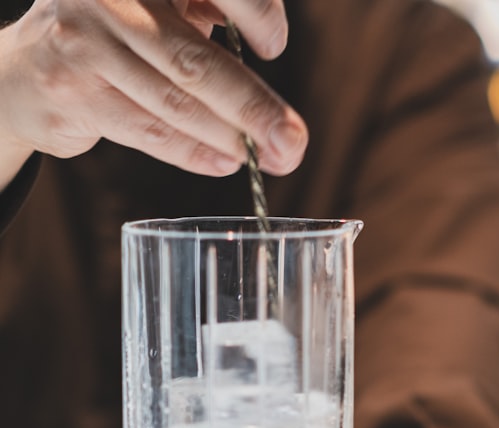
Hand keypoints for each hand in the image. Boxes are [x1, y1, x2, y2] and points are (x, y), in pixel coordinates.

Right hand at [0, 0, 305, 183]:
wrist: (25, 65)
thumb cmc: (115, 29)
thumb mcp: (160, 2)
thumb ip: (208, 8)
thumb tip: (269, 44)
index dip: (256, 14)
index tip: (274, 48)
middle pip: (196, 62)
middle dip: (256, 109)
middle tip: (293, 143)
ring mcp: (82, 43)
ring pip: (174, 102)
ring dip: (230, 137)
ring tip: (268, 158)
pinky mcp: (69, 92)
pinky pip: (147, 130)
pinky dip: (192, 152)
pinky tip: (224, 162)